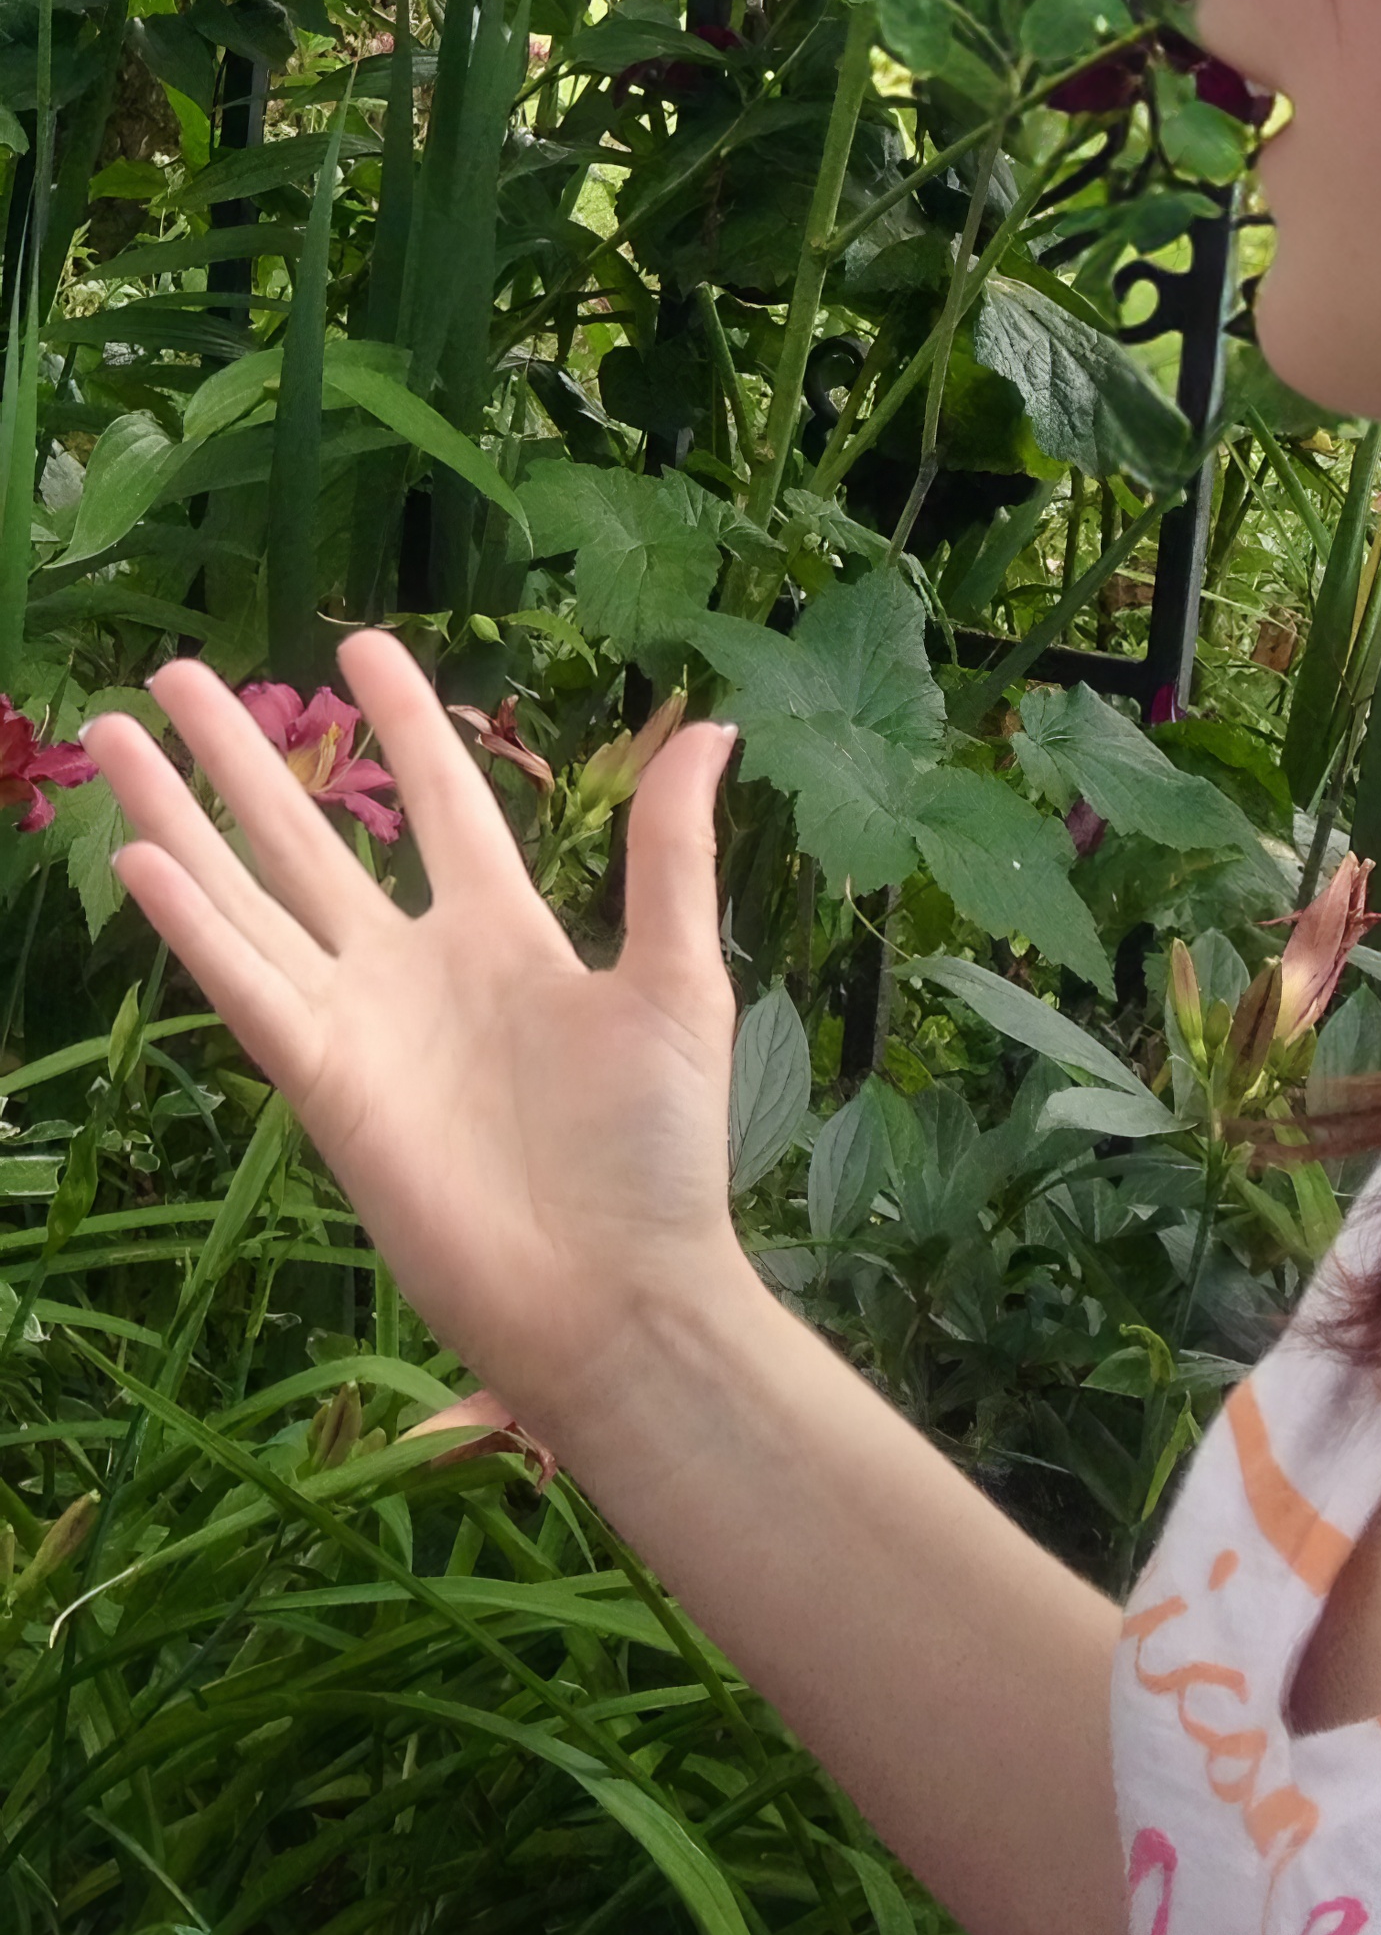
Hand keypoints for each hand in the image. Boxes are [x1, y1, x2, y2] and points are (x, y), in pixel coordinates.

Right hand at [83, 635, 749, 1445]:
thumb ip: (673, 854)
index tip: (359, 644)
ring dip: (182, 814)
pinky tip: (140, 855)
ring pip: (250, 894)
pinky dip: (193, 923)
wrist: (618, 1290)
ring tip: (118, 733)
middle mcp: (416, 970)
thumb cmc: (657, 1151)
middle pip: (309, 836)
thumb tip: (707, 726)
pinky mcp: (324, 1084)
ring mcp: (360, 1024)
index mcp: (506, 938)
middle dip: (246, 757)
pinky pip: (246, 986)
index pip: (441, 802)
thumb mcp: (676, 979)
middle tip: (182, 675)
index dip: (404, 723)